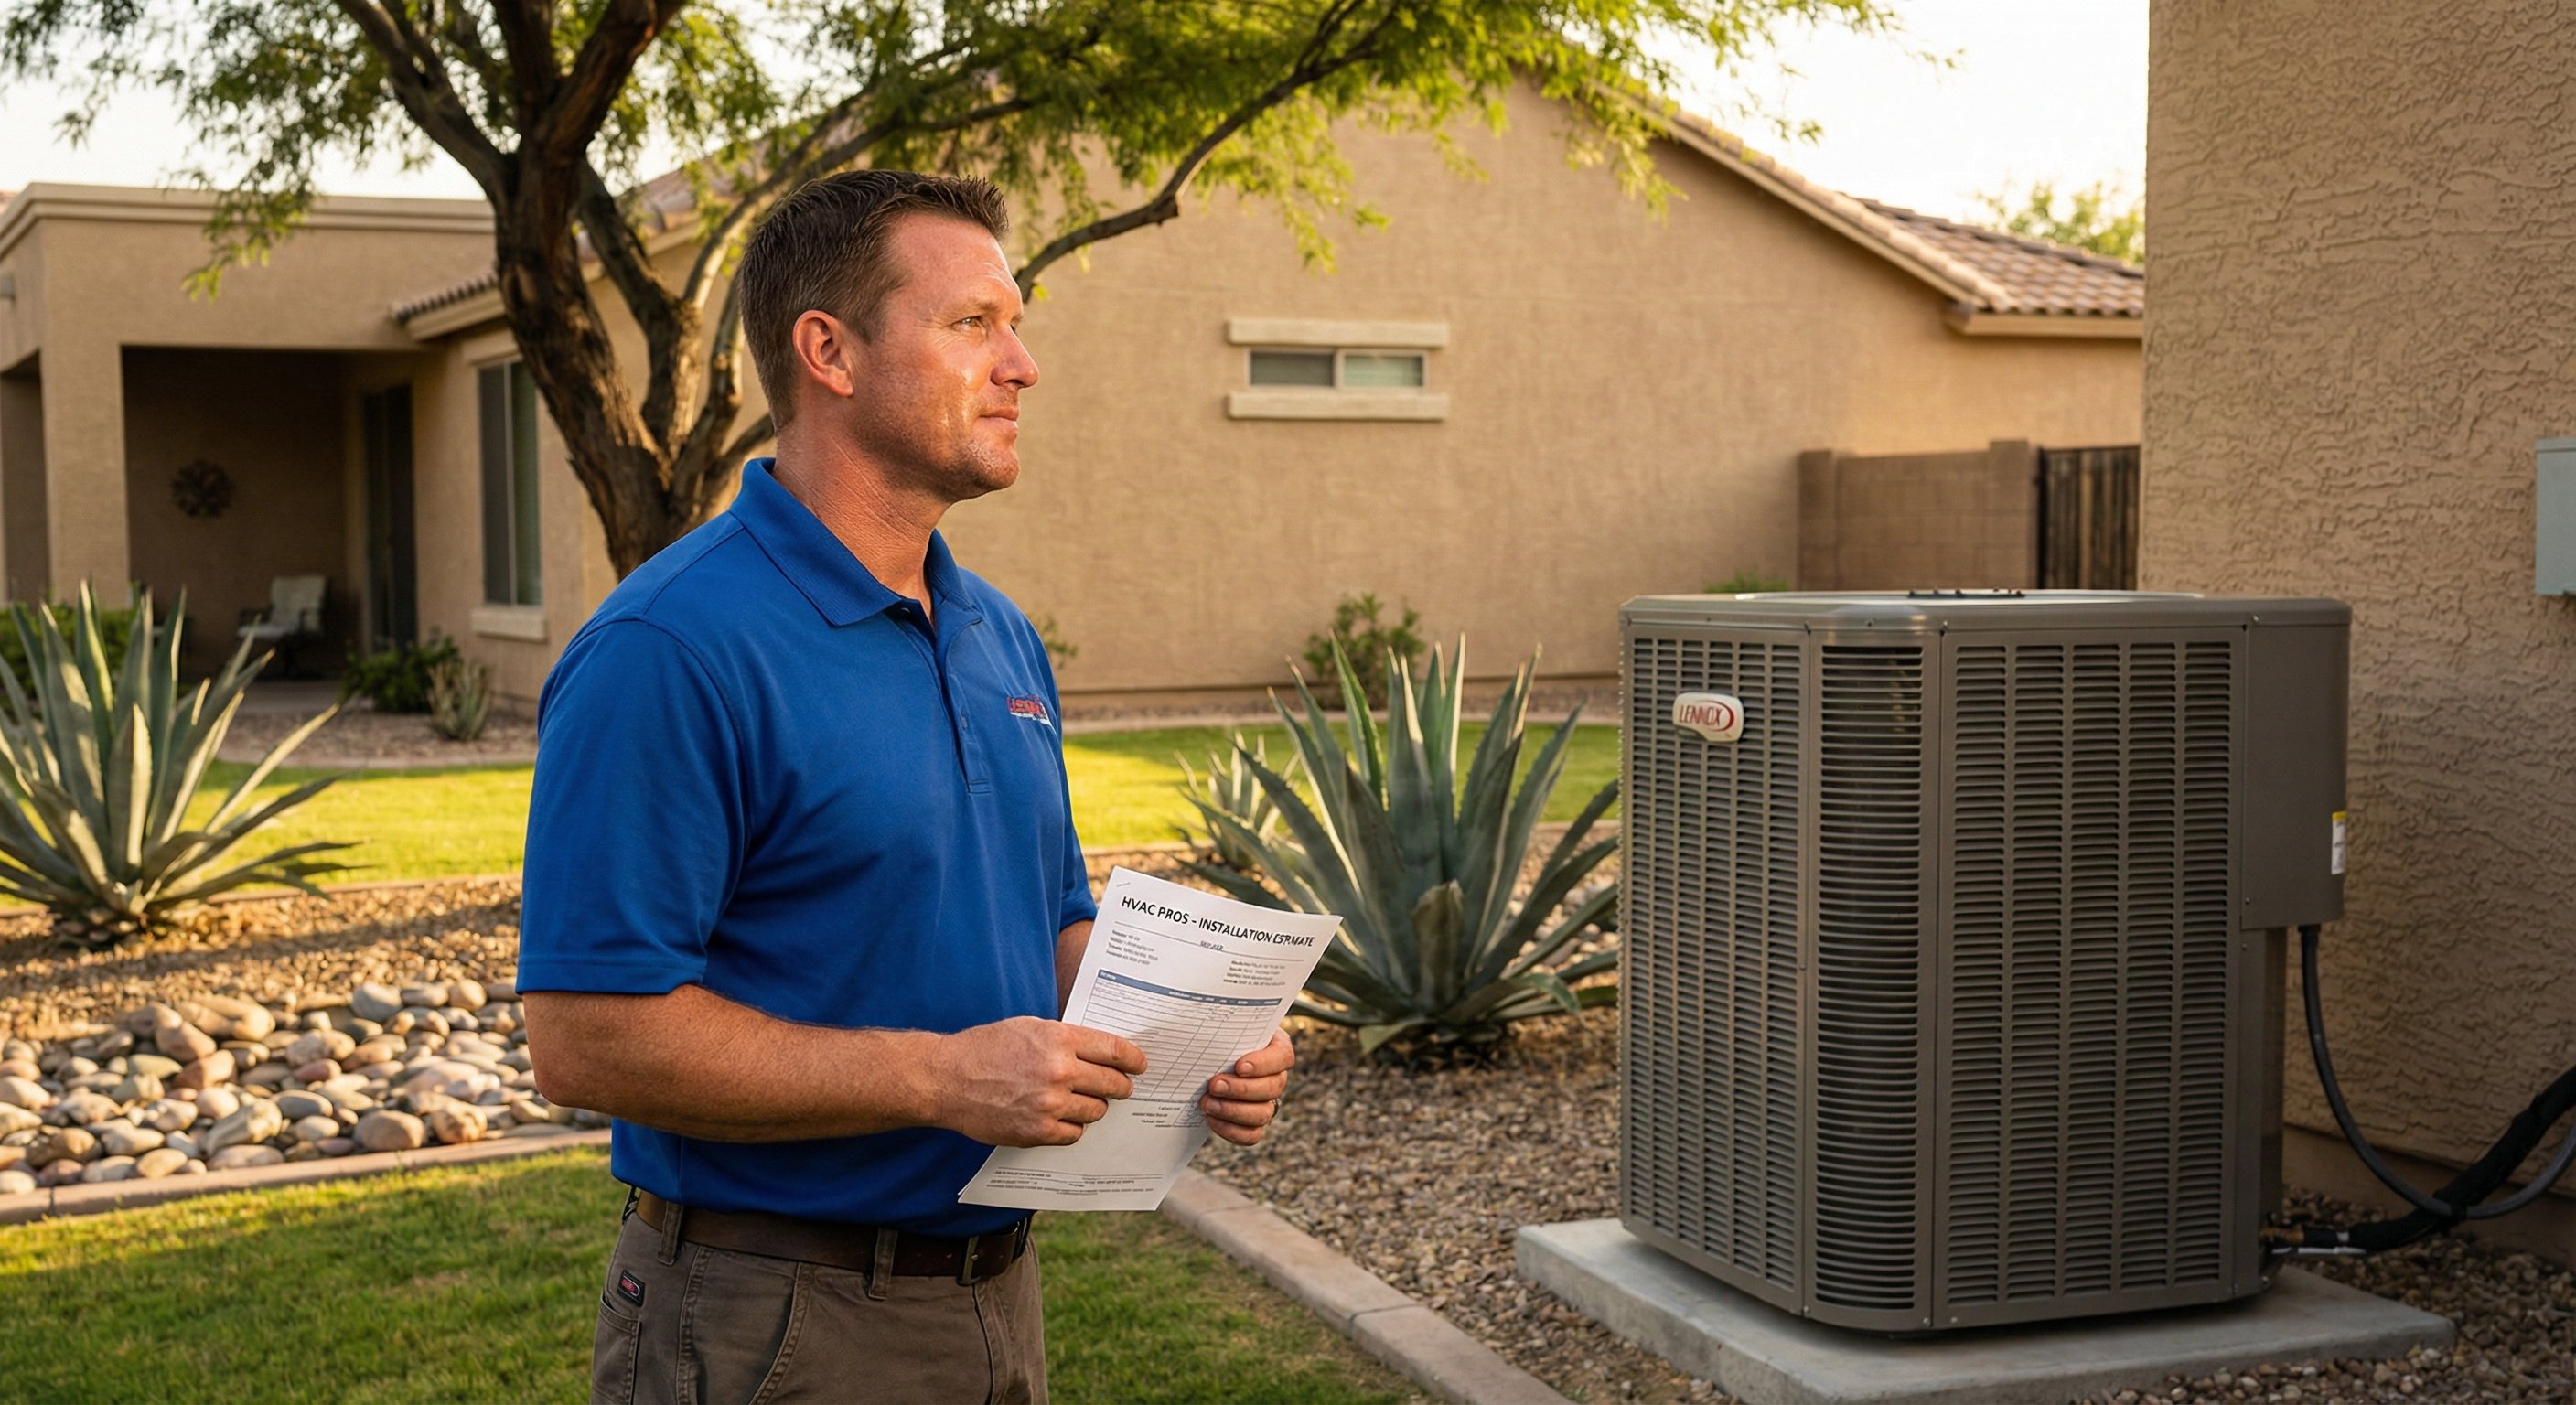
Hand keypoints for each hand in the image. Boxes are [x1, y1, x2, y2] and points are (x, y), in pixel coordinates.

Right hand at [931, 1016, 1146, 1147]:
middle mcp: (1059, 1071)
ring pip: (1096, 1111)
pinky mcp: (1037, 1132)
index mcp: (1059, 1039)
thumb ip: (1066, 1038)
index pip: (1114, 1050)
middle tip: (1120, 1087)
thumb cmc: (985, 1049)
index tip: (1140, 1065)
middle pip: (1112, 1083)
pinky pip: (1074, 1134)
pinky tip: (1061, 1118)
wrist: (947, 1079)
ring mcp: (1049, 1104)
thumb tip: (1101, 1051)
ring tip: (1081, 1101)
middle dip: (1120, 1086)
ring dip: (1094, 1107)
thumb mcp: (1029, 1027)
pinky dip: (1072, 1127)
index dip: (1133, 1059)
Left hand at [1200, 1028, 1294, 1147]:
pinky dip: (1232, 1130)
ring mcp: (1266, 1101)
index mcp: (1274, 1047)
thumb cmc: (1213, 1034)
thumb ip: (1208, 1025)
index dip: (1264, 1064)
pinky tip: (1211, 1118)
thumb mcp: (1215, 1023)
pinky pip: (1252, 1134)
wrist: (1205, 1057)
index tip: (1238, 1066)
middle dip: (1242, 1089)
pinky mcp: (1253, 1122)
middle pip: (1273, 1087)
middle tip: (1214, 1085)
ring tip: (1207, 1103)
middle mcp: (1275, 1075)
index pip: (1283, 1056)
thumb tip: (1175, 1031)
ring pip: (1264, 1113)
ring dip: (1234, 1111)